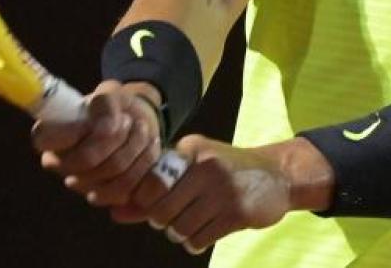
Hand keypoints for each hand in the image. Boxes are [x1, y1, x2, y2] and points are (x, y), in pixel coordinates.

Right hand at [31, 79, 163, 206]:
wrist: (138, 125)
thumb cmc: (116, 108)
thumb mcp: (110, 94)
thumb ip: (105, 104)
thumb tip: (105, 127)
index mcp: (52, 136)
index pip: (44, 139)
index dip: (72, 132)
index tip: (98, 119)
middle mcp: (61, 164)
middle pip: (87, 160)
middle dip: (117, 137)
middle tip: (129, 120)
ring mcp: (83, 185)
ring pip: (112, 175)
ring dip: (135, 147)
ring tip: (141, 130)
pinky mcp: (108, 198)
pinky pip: (127, 190)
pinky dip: (144, 164)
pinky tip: (148, 148)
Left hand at [112, 135, 306, 255]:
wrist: (277, 175)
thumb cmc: (224, 171)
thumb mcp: (192, 169)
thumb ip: (153, 190)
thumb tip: (113, 212)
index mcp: (191, 150)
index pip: (151, 182)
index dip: (143, 202)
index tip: (150, 205)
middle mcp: (206, 166)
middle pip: (161, 209)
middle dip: (161, 220)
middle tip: (170, 217)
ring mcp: (223, 190)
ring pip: (179, 227)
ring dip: (179, 232)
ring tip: (190, 223)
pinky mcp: (238, 213)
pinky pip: (200, 238)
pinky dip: (196, 241)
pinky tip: (205, 230)